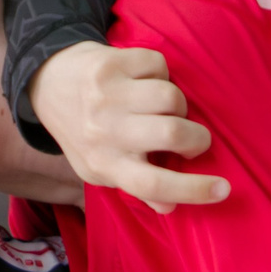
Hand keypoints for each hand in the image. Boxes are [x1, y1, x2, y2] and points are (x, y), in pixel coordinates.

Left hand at [31, 42, 227, 213]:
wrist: (47, 82)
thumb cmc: (81, 131)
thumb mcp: (97, 168)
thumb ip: (134, 186)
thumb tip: (170, 207)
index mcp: (104, 165)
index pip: (152, 185)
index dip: (192, 190)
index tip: (223, 190)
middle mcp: (104, 131)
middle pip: (172, 133)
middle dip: (196, 137)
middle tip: (193, 140)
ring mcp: (106, 95)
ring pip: (171, 96)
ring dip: (178, 104)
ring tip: (164, 109)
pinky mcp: (110, 63)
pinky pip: (160, 66)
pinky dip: (161, 74)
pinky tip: (145, 81)